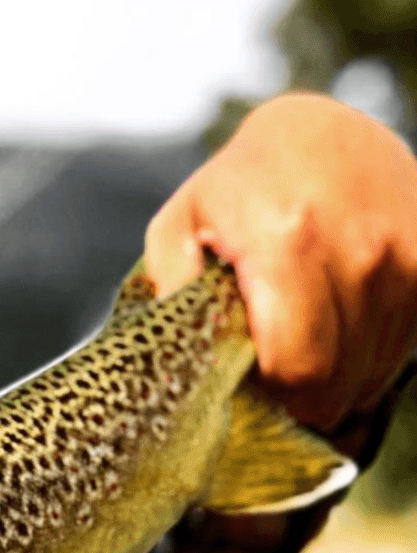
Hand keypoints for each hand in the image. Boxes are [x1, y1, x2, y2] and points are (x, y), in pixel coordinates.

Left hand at [145, 92, 416, 432]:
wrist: (321, 133)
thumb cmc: (237, 187)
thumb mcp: (181, 224)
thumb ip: (169, 286)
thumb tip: (171, 355)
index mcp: (288, 243)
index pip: (298, 368)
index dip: (273, 402)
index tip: (251, 402)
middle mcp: (358, 250)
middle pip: (338, 381)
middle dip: (302, 407)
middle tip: (271, 401)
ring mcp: (404, 256)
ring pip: (375, 371)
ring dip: (338, 387)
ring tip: (300, 368)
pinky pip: (405, 346)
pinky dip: (369, 363)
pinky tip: (336, 348)